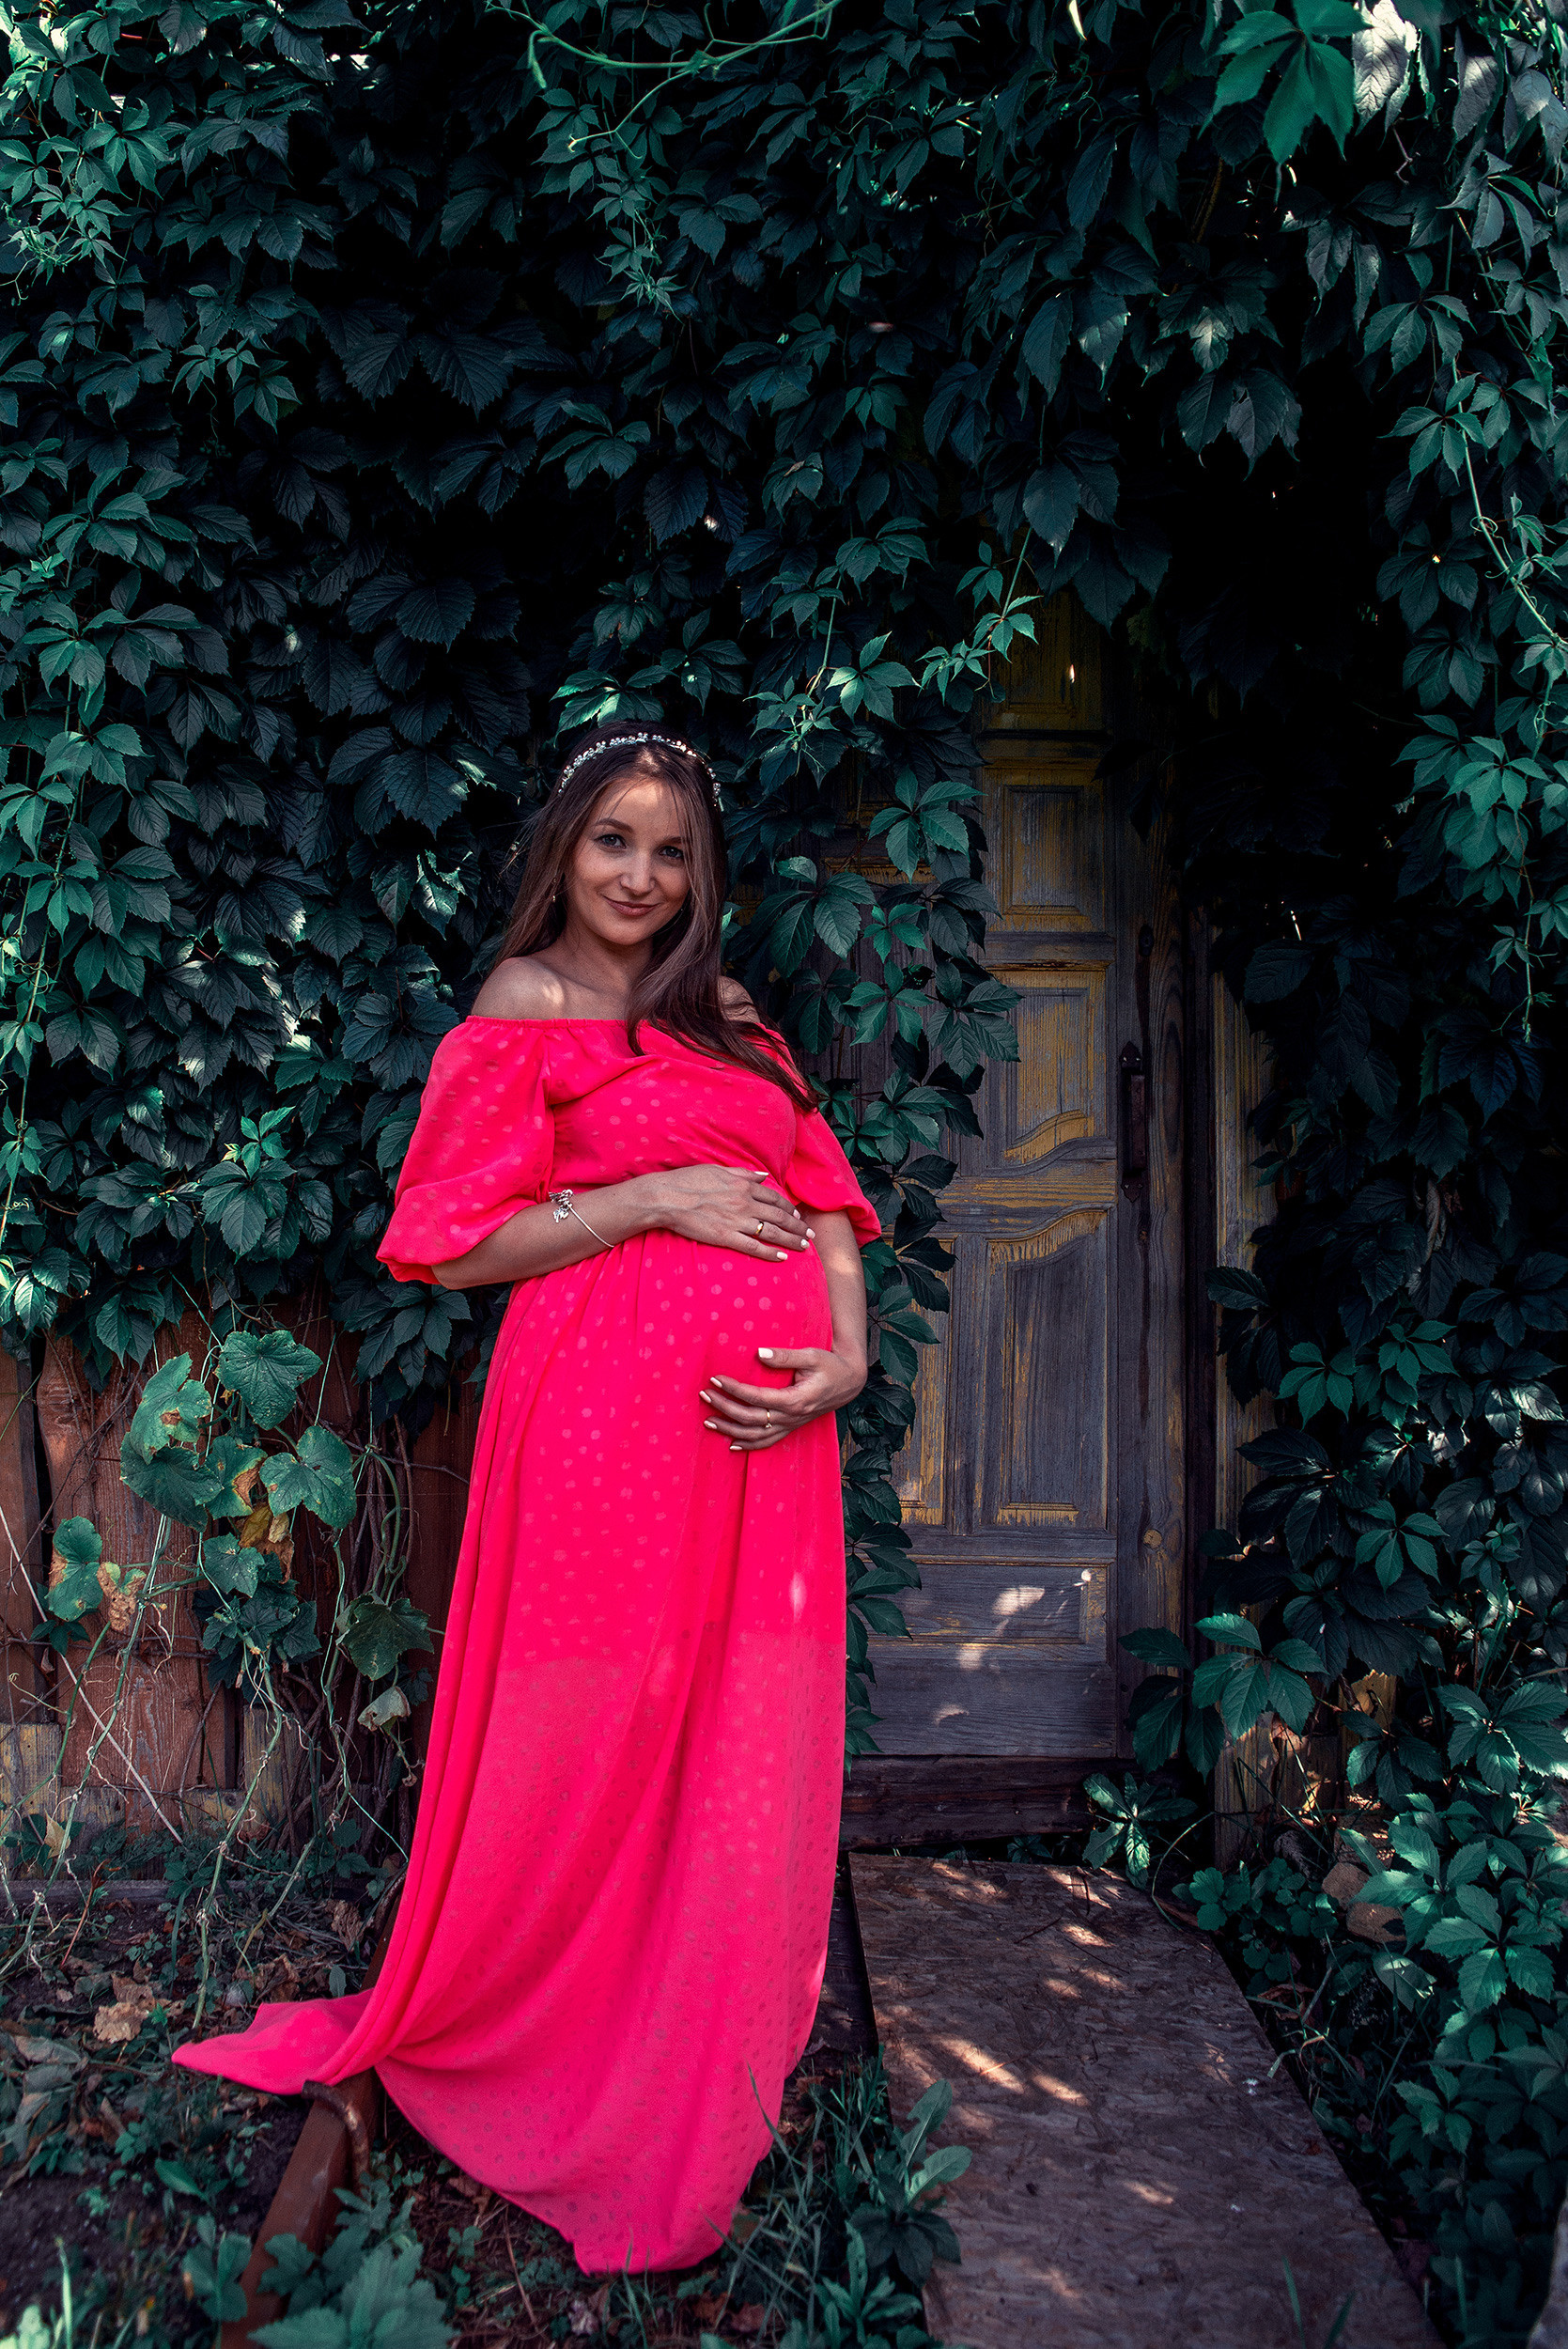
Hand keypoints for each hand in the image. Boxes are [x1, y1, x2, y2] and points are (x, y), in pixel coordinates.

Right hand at [639, 1164, 812, 1260]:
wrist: (667, 1197)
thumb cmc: (688, 1181)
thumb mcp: (718, 1170)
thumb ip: (743, 1173)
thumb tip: (762, 1175)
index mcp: (743, 1185)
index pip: (775, 1198)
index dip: (789, 1208)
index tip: (798, 1215)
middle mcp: (745, 1202)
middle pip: (780, 1216)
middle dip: (798, 1226)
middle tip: (810, 1235)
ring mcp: (736, 1221)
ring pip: (772, 1232)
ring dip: (791, 1240)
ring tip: (804, 1247)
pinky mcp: (726, 1237)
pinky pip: (754, 1247)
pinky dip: (770, 1253)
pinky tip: (783, 1257)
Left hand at [700, 1345, 867, 1450]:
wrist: (849, 1382)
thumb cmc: (830, 1366)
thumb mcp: (811, 1356)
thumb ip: (785, 1356)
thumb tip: (760, 1353)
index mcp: (795, 1400)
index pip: (756, 1398)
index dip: (734, 1390)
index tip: (716, 1379)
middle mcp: (791, 1417)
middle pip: (750, 1418)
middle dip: (724, 1407)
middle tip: (705, 1395)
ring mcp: (791, 1425)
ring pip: (756, 1435)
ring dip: (730, 1430)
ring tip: (708, 1421)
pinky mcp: (791, 1427)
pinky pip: (768, 1442)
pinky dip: (749, 1445)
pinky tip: (732, 1445)